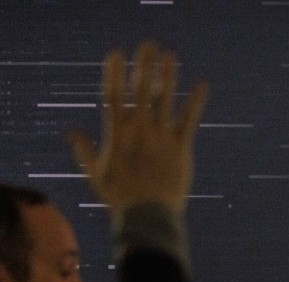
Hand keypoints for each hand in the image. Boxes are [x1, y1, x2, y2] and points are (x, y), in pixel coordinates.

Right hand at [68, 41, 207, 216]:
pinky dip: (196, 102)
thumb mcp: (95, 173)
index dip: (113, 73)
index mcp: (117, 133)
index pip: (113, 96)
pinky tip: (202, 86)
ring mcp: (161, 137)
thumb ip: (84, 149)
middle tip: (148, 45)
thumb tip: (71, 132)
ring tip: (170, 56)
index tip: (115, 53)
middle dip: (144, 66)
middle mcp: (139, 130)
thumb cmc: (119, 198)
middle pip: (141, 91)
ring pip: (165, 100)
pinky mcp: (181, 147)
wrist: (149, 215)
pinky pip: (189, 120)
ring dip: (168, 76)